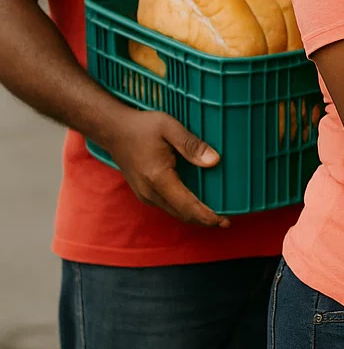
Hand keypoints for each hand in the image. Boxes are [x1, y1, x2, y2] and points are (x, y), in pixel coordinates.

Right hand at [94, 109, 228, 227]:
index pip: (187, 205)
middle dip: (205, 220)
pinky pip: (168, 206)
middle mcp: (150, 192)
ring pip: (174, 212)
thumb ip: (192, 145)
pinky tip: (196, 204)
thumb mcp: (169, 128)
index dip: (207, 216)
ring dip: (195, 217)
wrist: (113, 131)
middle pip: (182, 214)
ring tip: (215, 216)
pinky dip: (184, 209)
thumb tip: (215, 161)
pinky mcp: (144, 192)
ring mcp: (145, 194)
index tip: (224, 221)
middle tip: (226, 222)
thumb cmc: (142, 127)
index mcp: (159, 178)